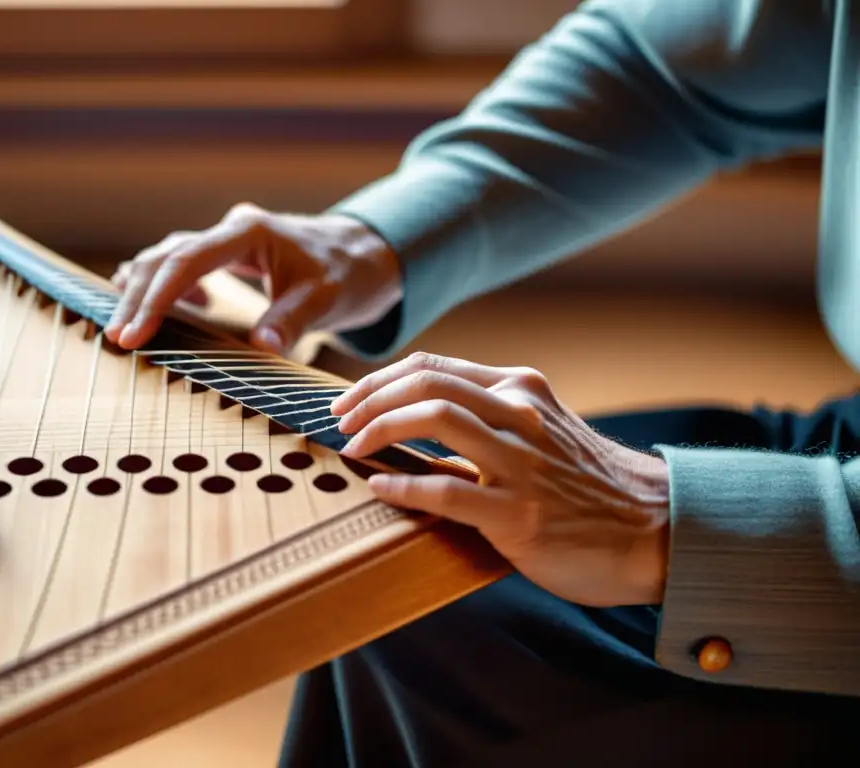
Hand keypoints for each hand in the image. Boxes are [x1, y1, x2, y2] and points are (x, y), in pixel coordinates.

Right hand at [105, 204, 401, 353]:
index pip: (187, 260)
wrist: (365, 254)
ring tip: (127, 328)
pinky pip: (182, 264)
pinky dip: (164, 285)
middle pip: (166, 257)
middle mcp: (231, 229)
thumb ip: (292, 320)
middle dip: (138, 297)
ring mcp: (227, 239)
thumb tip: (261, 347)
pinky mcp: (228, 253)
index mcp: (249, 232)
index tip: (136, 332)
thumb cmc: (347, 274)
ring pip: (168, 257)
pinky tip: (166, 312)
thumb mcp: (326, 299)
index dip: (157, 296)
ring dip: (144, 289)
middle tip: (119, 339)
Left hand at [331, 353, 671, 607]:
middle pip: (426, 383)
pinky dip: (404, 485)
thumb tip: (413, 423)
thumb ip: (486, 418)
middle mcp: (520, 414)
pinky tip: (378, 487)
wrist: (654, 528)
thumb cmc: (585, 482)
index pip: (433, 366)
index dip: (379, 380)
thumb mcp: (541, 428)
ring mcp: (522, 462)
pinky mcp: (520, 513)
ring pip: (434, 419)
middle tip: (339, 420)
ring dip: (380, 429)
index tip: (349, 401)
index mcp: (520, 389)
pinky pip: (448, 491)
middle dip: (369, 398)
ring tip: (352, 448)